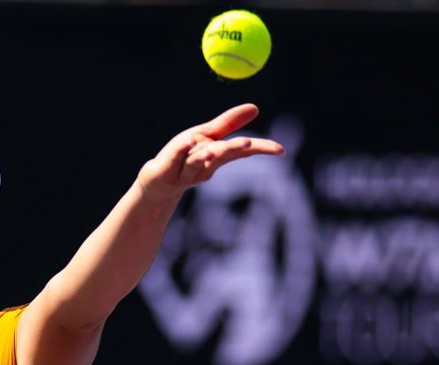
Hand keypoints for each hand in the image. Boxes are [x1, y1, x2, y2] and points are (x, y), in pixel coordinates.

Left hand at [136, 103, 284, 202]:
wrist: (158, 182)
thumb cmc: (185, 157)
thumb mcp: (207, 137)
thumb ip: (229, 123)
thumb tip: (255, 107)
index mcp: (216, 155)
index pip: (241, 151)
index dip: (260, 149)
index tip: (280, 150)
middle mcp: (203, 164)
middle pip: (220, 155)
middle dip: (233, 149)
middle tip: (247, 143)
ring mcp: (185, 170)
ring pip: (197, 161)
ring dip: (205, 155)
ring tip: (211, 150)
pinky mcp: (166, 170)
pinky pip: (175, 158)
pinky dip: (182, 150)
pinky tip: (188, 142)